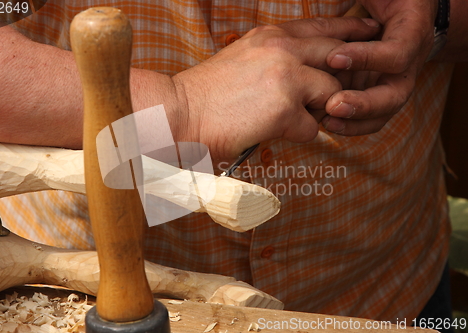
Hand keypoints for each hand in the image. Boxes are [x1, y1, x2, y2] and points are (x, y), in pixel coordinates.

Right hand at [172, 17, 379, 159]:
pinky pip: (312, 126)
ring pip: (331, 92)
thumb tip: (301, 72)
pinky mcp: (286, 108)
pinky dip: (296, 134)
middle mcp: (283, 49)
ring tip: (288, 117)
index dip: (349, 31)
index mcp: (271, 35)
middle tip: (352, 86)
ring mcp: (287, 76)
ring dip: (317, 110)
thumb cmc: (207, 93)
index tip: (369, 33)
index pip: (323, 27)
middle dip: (348, 73)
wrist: (180, 113)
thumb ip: (275, 57)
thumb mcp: (244, 59)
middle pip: (338, 55)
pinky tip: (271, 132)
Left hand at [322, 0, 436, 135]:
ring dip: (355, 121)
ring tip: (328, 120)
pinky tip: (326, 122)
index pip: (397, 53)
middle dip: (364, 104)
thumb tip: (359, 11)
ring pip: (383, 112)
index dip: (368, 58)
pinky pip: (369, 117)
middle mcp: (407, 63)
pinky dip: (350, 123)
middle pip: (395, 95)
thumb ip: (367, 4)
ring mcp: (392, 82)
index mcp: (412, 32)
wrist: (396, 8)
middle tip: (333, 105)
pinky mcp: (376, 92)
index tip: (334, 57)